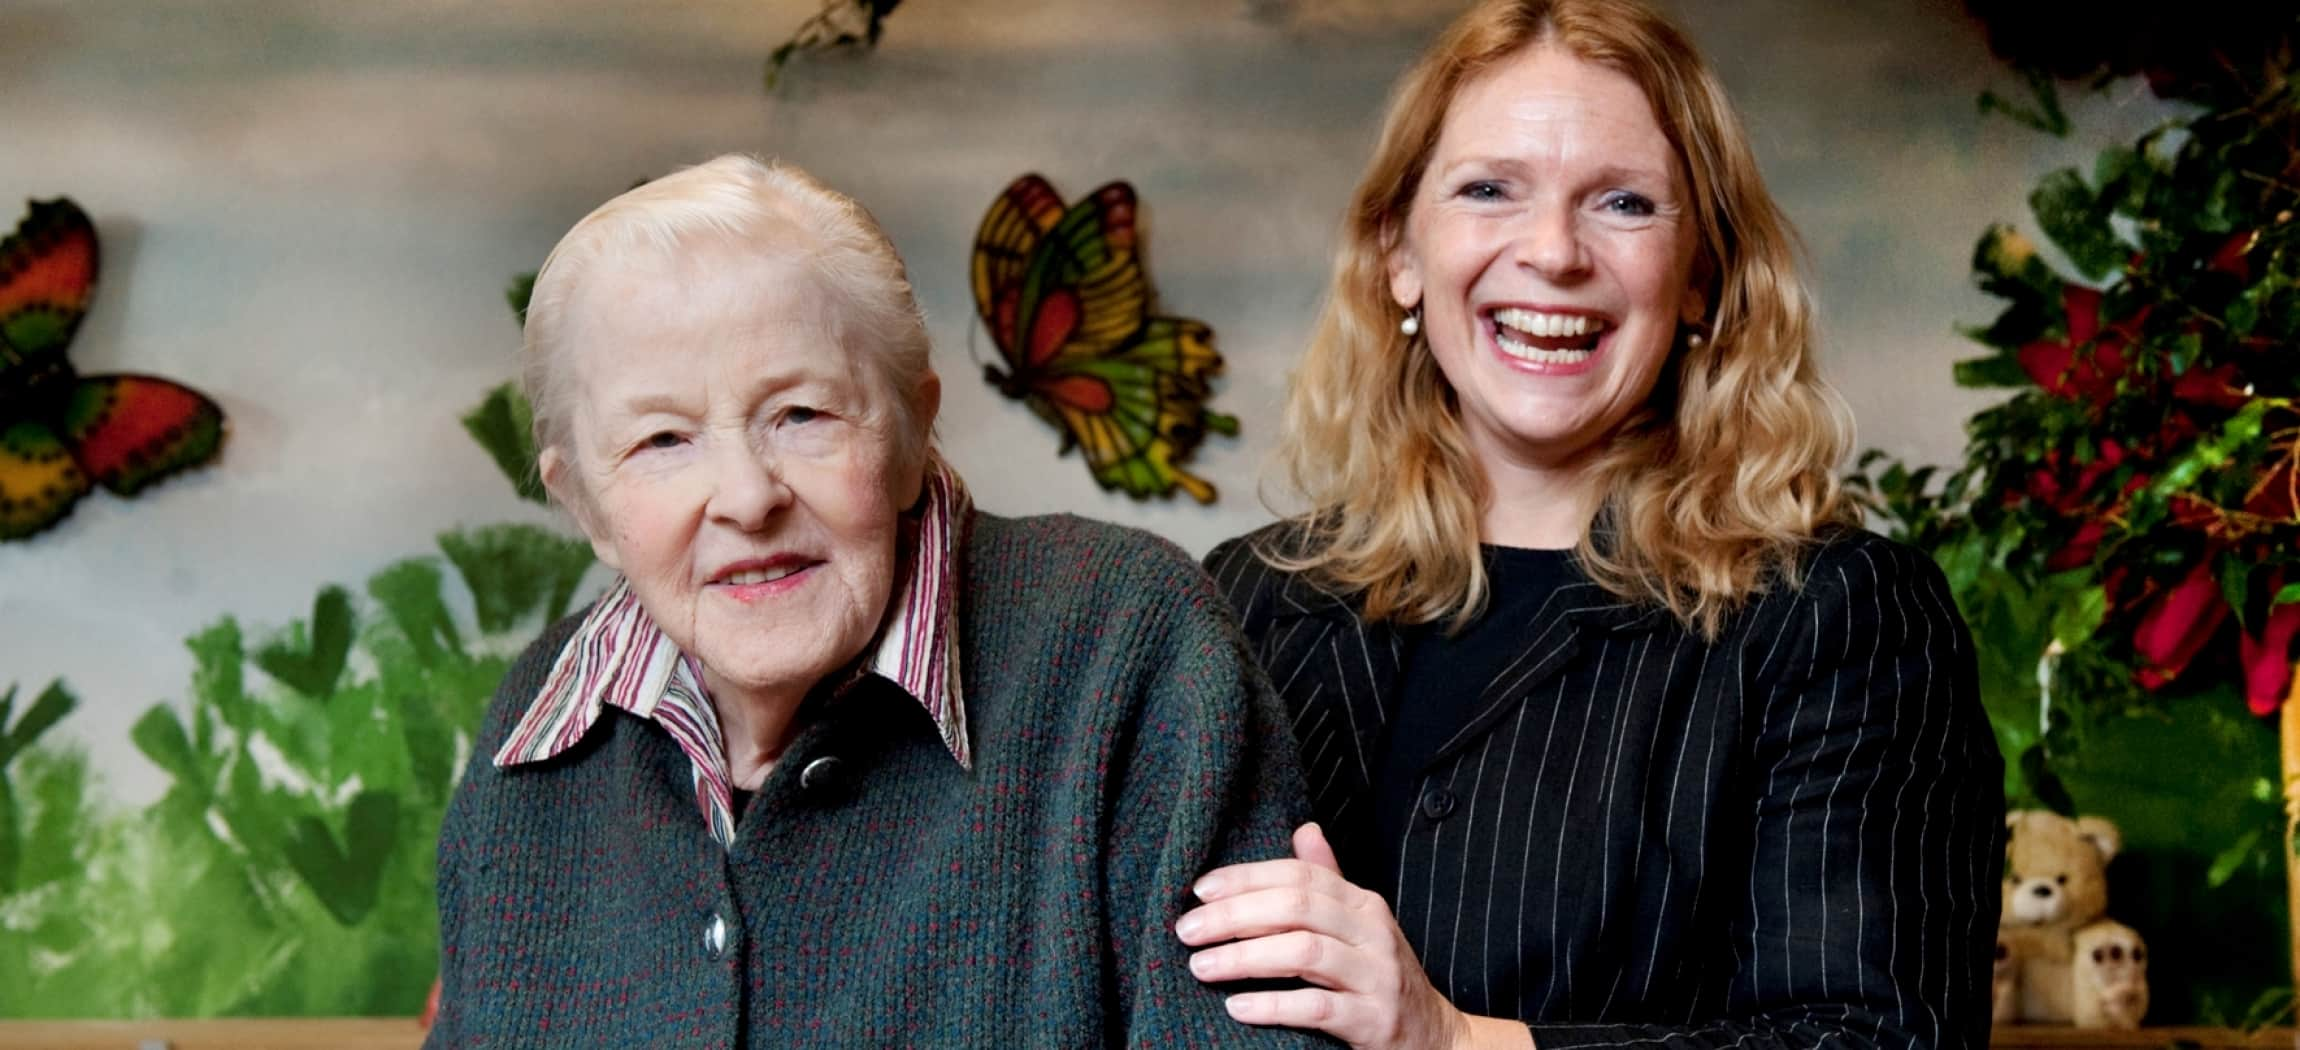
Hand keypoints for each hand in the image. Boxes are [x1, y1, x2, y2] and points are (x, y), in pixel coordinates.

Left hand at [1177, 822, 1472, 1048]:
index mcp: (1363, 903)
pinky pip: (1319, 1009)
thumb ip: (1329, 881)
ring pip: (1304, 953)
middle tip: (1187, 930)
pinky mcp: (1374, 1021)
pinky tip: (1238, 1007)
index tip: (1200, 890)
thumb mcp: (1360, 925)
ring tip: (1201, 966)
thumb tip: (1304, 830)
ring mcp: (1376, 977)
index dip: (1246, 878)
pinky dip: (1274, 1006)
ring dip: (1245, 957)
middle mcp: (1372, 932)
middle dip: (1234, 915)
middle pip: (1296, 907)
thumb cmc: (1381, 977)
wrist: (1433, 1037)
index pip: (1299, 875)